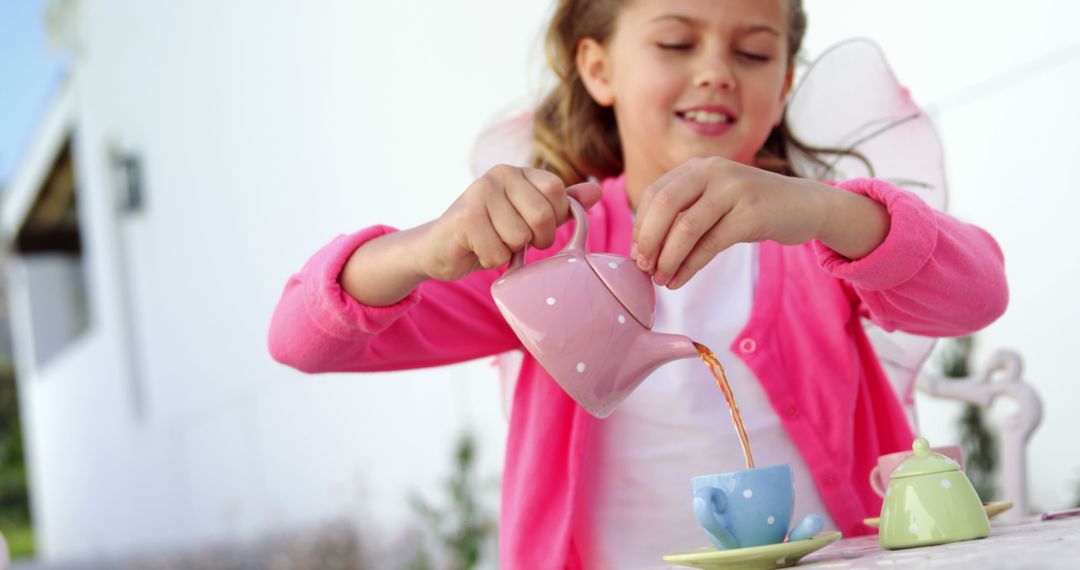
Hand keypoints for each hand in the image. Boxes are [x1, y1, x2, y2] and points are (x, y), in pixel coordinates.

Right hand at [416, 165, 601, 280]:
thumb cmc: (490, 232)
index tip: (536, 228)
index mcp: (519, 172)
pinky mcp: (465, 217)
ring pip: (519, 238)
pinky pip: (497, 252)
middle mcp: (499, 174)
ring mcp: (479, 193)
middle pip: (542, 216)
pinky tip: (477, 249)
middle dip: (534, 240)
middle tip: (515, 241)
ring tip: (491, 242)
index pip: (558, 193)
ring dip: (508, 252)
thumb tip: (595, 192)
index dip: (554, 220)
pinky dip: (490, 260)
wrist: (441, 248)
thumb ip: (561, 206)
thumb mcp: (529, 218)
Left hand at [632, 157, 829, 288]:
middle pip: (665, 205)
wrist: (804, 205)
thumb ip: (684, 214)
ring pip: (686, 227)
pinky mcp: (751, 214)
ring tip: (660, 280)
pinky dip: (689, 266)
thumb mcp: (714, 201)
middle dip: (648, 240)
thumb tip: (644, 250)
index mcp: (698, 167)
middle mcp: (713, 171)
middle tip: (643, 267)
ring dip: (668, 258)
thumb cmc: (751, 208)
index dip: (640, 226)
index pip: (655, 193)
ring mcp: (734, 190)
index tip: (636, 254)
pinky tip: (679, 280)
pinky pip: (710, 244)